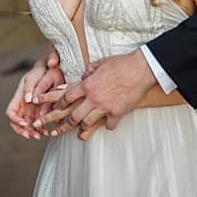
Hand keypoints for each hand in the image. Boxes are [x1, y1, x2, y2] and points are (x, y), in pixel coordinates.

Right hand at [5, 55, 65, 139]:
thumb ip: (30, 87)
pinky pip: (38, 124)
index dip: (15, 120)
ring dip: (33, 132)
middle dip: (24, 130)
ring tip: (42, 135)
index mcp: (18, 97)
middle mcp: (23, 105)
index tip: (24, 124)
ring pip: (28, 126)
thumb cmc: (40, 71)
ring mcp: (31, 109)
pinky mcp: (40, 111)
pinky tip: (47, 132)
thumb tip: (28, 99)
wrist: (51, 70)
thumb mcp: (34, 76)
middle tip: (33, 135)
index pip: (11, 113)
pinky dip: (41, 129)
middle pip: (18, 123)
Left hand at [35, 51, 155, 138]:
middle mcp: (93, 98)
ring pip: (88, 123)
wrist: (141, 69)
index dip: (59, 104)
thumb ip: (88, 72)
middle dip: (65, 123)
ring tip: (79, 132)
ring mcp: (105, 107)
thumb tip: (82, 77)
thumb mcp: (100, 63)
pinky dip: (107, 126)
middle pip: (73, 115)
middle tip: (59, 127)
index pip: (66, 97)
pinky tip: (107, 125)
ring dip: (82, 128)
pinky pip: (108, 125)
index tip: (55, 108)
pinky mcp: (118, 113)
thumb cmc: (121, 63)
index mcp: (87, 85)